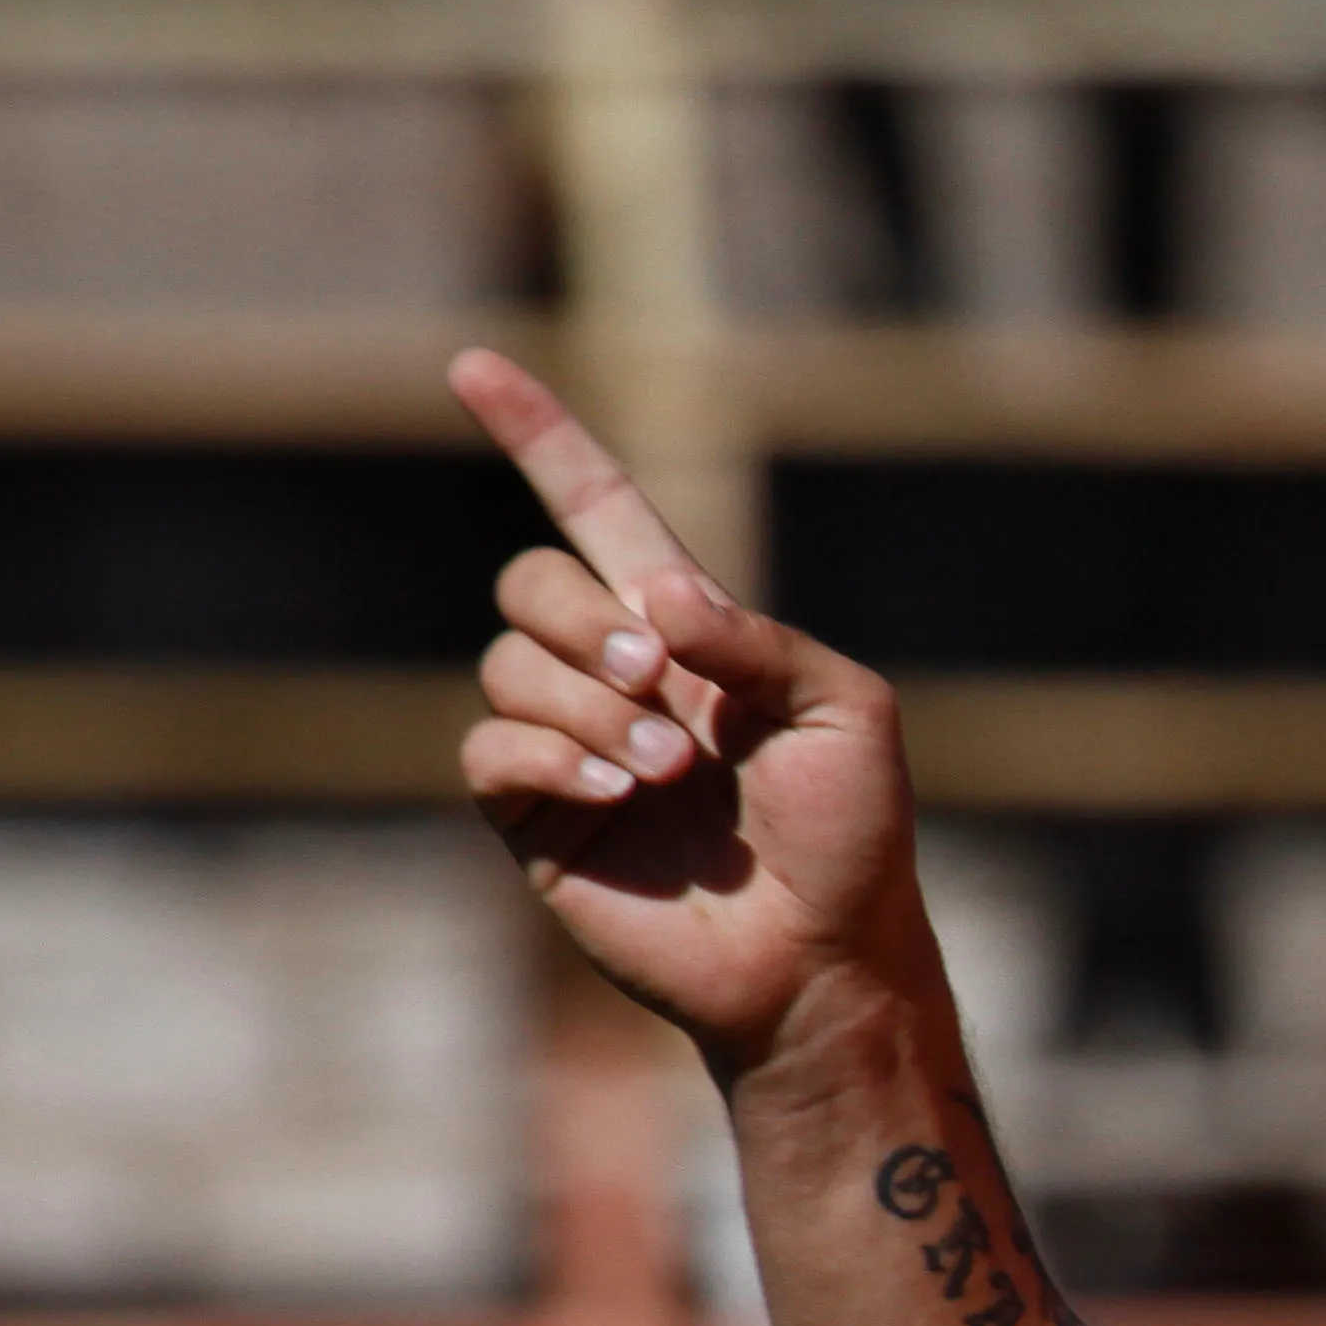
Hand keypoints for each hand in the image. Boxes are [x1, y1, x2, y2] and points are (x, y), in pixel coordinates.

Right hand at [449, 347, 921, 1064]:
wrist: (821, 959)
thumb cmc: (851, 836)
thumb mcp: (845, 711)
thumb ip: (758, 638)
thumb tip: (656, 599)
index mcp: (687, 633)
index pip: (598, 510)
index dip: (539, 438)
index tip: (474, 365)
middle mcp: (615, 677)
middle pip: (529, 583)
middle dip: (582, 622)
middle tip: (657, 683)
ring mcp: (568, 746)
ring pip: (507, 668)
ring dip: (586, 708)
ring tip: (667, 773)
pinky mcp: (533, 819)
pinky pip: (486, 752)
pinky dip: (548, 759)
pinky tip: (615, 796)